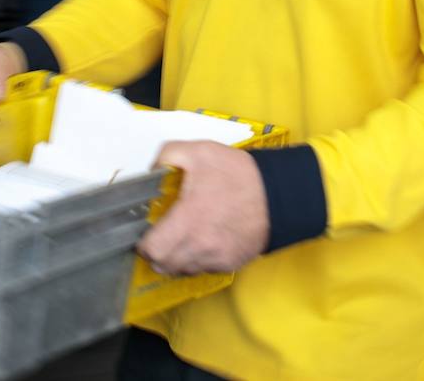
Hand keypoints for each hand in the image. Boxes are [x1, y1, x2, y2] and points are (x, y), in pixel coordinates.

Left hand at [137, 141, 269, 276]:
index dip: (144, 241)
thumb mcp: (201, 152)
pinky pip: (203, 270)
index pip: (151, 249)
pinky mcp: (230, 263)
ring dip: (175, 258)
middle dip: (156, 252)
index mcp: (188, 219)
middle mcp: (200, 246)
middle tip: (160, 235)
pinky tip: (202, 240)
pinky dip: (197, 260)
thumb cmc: (239, 174)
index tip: (147, 230)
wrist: (279, 193)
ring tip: (181, 238)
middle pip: (163, 265)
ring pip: (182, 271)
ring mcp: (216, 258)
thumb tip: (152, 170)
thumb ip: (168, 155)